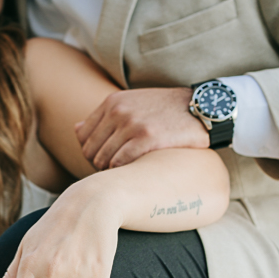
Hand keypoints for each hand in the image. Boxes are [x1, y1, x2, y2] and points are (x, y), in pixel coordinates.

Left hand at [76, 87, 208, 169]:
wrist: (202, 108)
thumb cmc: (166, 110)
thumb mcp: (133, 103)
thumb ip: (104, 116)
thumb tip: (75, 129)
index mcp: (112, 102)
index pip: (82, 136)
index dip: (91, 152)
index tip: (105, 161)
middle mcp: (118, 111)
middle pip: (90, 151)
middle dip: (99, 165)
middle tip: (116, 173)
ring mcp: (131, 124)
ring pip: (103, 160)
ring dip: (111, 172)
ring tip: (126, 175)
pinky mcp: (147, 138)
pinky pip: (120, 163)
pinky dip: (122, 173)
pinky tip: (135, 174)